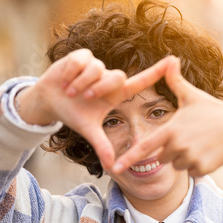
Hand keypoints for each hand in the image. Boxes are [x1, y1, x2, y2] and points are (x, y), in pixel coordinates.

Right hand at [17, 49, 173, 168]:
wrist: (48, 101)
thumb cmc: (72, 113)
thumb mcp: (88, 130)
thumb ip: (102, 145)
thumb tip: (111, 166)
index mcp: (115, 94)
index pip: (139, 82)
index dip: (156, 72)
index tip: (174, 60)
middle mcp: (109, 78)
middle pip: (117, 76)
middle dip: (99, 89)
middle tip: (84, 98)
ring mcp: (96, 66)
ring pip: (97, 69)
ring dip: (81, 83)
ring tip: (70, 92)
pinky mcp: (82, 56)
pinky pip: (82, 61)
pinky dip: (71, 73)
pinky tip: (65, 80)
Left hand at [112, 57, 222, 176]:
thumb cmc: (213, 110)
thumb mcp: (191, 95)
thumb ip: (174, 81)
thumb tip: (170, 58)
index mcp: (170, 129)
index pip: (144, 147)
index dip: (128, 158)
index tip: (116, 167)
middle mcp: (178, 145)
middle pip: (162, 157)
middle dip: (171, 150)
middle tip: (188, 137)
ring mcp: (190, 158)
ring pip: (177, 165)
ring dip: (185, 158)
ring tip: (199, 143)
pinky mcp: (202, 168)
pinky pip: (191, 172)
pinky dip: (197, 165)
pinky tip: (207, 152)